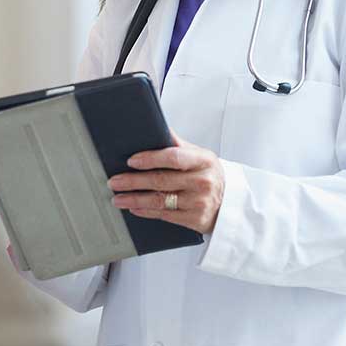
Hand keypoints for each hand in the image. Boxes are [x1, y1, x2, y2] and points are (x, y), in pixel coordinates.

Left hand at [108, 133, 225, 234]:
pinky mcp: (195, 220)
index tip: (131, 161)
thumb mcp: (200, 155)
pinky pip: (164, 215)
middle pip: (161, 180)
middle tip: (115, 181)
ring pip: (159, 200)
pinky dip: (145, 211)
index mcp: (203, 160)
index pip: (174, 157)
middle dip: (133, 181)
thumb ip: (177, 144)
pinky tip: (134, 208)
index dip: (150, 159)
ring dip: (134, 199)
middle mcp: (203, 181)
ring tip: (118, 197)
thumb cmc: (209, 175)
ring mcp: (199, 202)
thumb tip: (157, 125)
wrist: (230, 202)